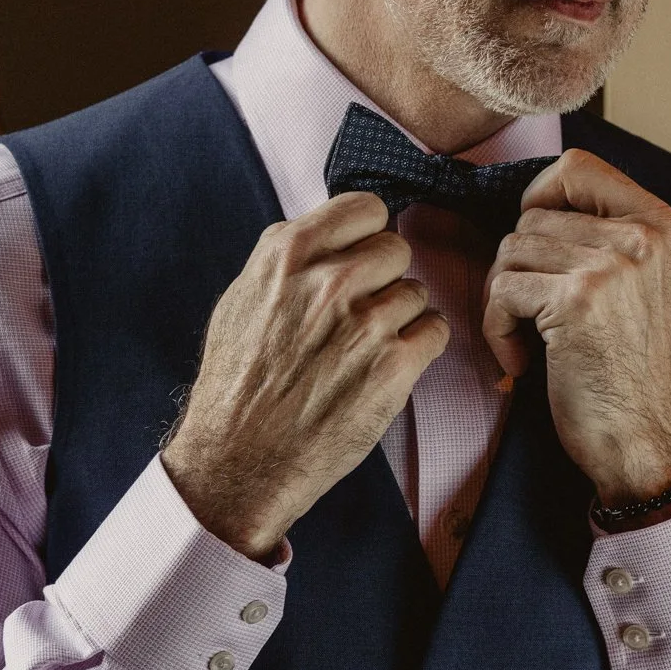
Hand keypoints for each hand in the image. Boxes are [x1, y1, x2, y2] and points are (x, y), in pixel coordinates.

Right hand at [162, 191, 448, 557]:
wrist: (239, 462)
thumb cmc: (236, 387)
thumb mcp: (241, 301)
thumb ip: (287, 262)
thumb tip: (327, 238)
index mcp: (289, 255)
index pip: (364, 208)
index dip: (366, 234)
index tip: (360, 258)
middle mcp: (330, 281)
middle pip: (395, 248)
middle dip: (383, 278)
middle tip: (360, 313)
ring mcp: (365, 323)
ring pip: (416, 292)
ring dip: (399, 318)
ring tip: (365, 350)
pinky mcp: (393, 367)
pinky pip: (434, 331)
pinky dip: (419, 348)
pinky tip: (388, 367)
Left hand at [481, 151, 670, 507]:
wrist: (644, 438)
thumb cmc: (627, 368)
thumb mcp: (636, 282)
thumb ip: (601, 234)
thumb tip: (530, 202)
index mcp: (659, 222)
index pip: (577, 166)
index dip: (540, 197)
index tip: (538, 246)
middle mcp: (641, 235)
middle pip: (531, 216)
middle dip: (516, 268)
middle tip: (532, 316)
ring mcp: (612, 264)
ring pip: (510, 251)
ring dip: (505, 302)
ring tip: (530, 341)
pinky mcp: (578, 299)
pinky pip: (501, 291)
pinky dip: (498, 331)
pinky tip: (523, 362)